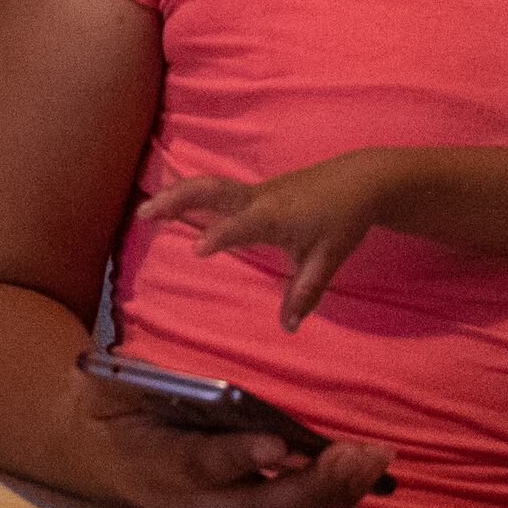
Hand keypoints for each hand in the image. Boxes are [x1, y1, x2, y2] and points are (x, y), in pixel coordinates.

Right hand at [73, 368, 395, 507]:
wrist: (98, 454)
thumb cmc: (114, 407)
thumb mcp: (114, 382)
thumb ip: (145, 377)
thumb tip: (180, 369)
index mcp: (153, 462)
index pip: (197, 465)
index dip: (237, 458)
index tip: (279, 444)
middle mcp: (188, 506)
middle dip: (312, 486)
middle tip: (357, 455)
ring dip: (330, 500)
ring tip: (370, 462)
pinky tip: (360, 499)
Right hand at [147, 159, 403, 328]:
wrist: (362, 180)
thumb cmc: (344, 219)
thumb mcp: (327, 259)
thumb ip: (305, 292)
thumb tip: (288, 327)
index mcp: (276, 216)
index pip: (242, 225)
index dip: (221, 236)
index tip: (199, 250)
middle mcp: (260, 199)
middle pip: (212, 191)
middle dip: (178, 199)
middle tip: (146, 213)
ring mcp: (256, 191)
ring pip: (210, 186)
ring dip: (177, 194)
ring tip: (148, 210)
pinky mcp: (257, 191)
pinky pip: (219, 189)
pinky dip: (192, 193)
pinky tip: (174, 204)